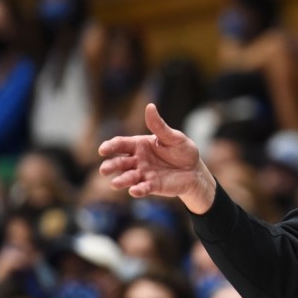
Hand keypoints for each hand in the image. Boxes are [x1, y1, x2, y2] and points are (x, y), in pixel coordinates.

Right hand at [98, 103, 216, 213]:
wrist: (196, 171)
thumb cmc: (183, 151)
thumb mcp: (174, 137)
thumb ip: (159, 126)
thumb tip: (150, 106)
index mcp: (139, 145)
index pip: (120, 144)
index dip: (110, 146)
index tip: (102, 150)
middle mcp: (137, 160)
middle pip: (120, 162)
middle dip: (110, 165)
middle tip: (104, 170)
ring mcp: (143, 174)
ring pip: (128, 177)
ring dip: (121, 180)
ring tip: (115, 183)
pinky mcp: (152, 186)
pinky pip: (143, 188)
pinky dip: (138, 190)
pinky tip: (134, 191)